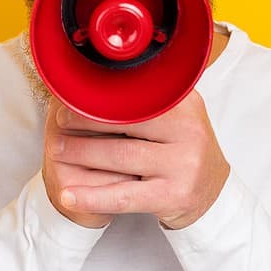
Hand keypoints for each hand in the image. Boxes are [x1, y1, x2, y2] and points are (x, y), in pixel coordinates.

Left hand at [46, 90, 230, 229]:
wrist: (212, 190)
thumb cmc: (183, 147)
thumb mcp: (178, 114)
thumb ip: (150, 96)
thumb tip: (102, 73)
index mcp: (186, 106)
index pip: (137, 97)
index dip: (101, 98)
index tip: (73, 98)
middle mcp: (189, 132)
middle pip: (126, 124)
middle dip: (85, 123)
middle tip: (60, 122)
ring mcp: (183, 166)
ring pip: (120, 158)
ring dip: (82, 153)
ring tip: (57, 151)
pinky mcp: (173, 196)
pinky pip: (124, 196)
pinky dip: (92, 197)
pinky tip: (69, 196)